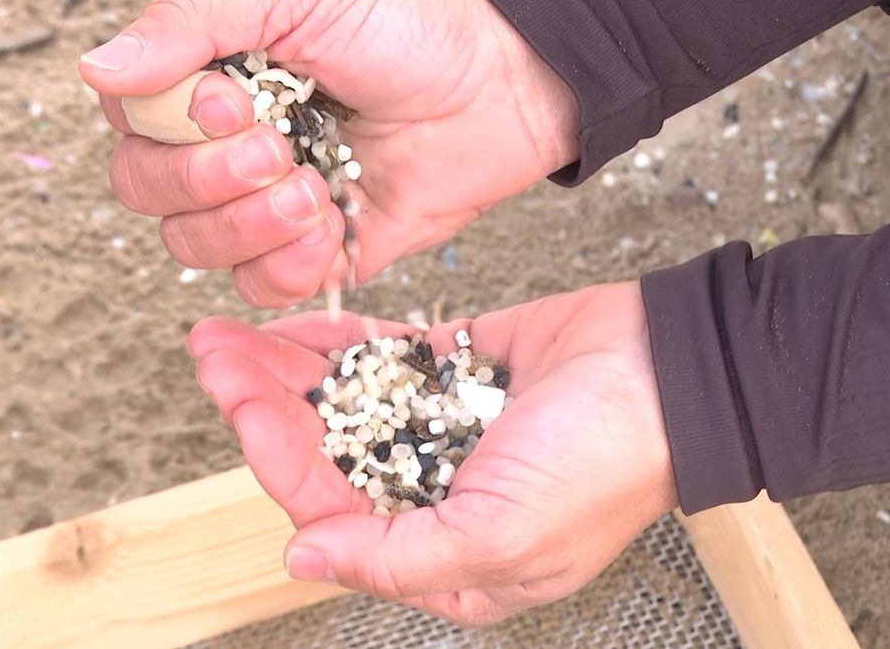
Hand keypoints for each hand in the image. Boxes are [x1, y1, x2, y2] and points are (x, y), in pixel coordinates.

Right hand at [80, 0, 579, 307]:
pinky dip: (290, 264)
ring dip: (250, 226)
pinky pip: (266, 286)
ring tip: (313, 187)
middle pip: (153, 196)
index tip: (235, 102)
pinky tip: (334, 221)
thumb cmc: (406, 19)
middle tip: (276, 148)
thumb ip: (189, 26)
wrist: (502, 77)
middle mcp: (231, 145)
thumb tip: (97, 71)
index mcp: (211, 79)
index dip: (171, 133)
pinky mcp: (324, 248)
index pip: (132, 130)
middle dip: (209, 183)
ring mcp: (274, 202)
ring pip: (200, 249)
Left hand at [187, 281, 676, 624]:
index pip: (335, 513)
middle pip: (325, 456)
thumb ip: (397, 559)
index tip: (244, 407)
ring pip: (342, 405)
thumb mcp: (505, 538)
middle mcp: (434, 495)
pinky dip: (335, 345)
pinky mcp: (456, 371)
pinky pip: (380, 361)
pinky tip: (290, 328)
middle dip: (264, 408)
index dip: (281, 462)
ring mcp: (442, 427)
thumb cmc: (609, 463)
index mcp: (444, 556)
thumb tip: (302, 561)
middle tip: (212, 359)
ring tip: (228, 338)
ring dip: (285, 373)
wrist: (676, 370)